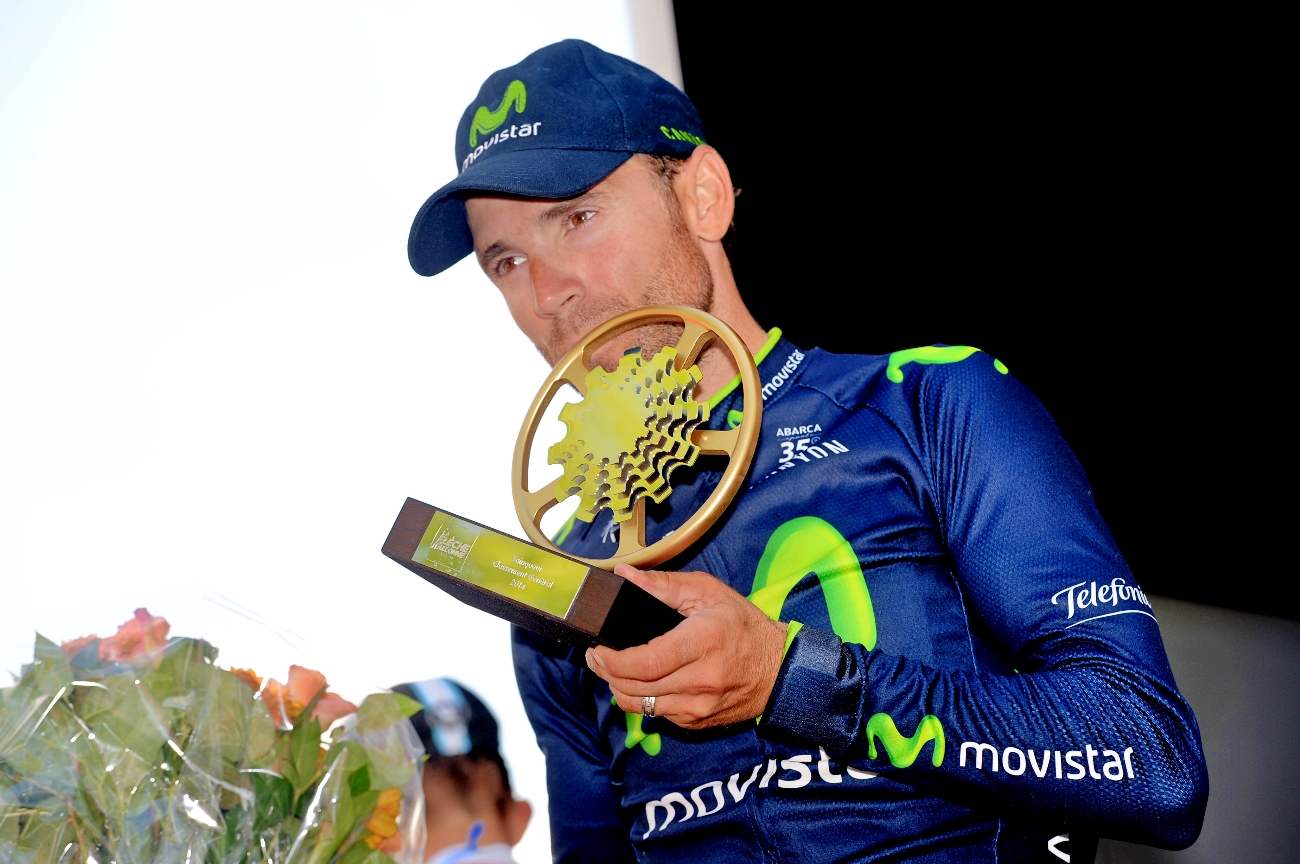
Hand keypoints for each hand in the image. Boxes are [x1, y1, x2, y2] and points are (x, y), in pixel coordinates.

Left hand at [584, 564, 787, 728]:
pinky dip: (641, 698)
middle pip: (635, 687)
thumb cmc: (744, 627)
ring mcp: (698, 706)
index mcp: (702, 643)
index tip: (598, 648)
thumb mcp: (709, 593)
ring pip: (640, 706)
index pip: (645, 663)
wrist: (780, 670)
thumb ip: (663, 585)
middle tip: (597, 655)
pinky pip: (656, 714)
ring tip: (612, 668)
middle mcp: (700, 681)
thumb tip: (625, 576)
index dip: (612, 660)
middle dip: (606, 672)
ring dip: (618, 688)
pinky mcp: (696, 722)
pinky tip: (640, 681)